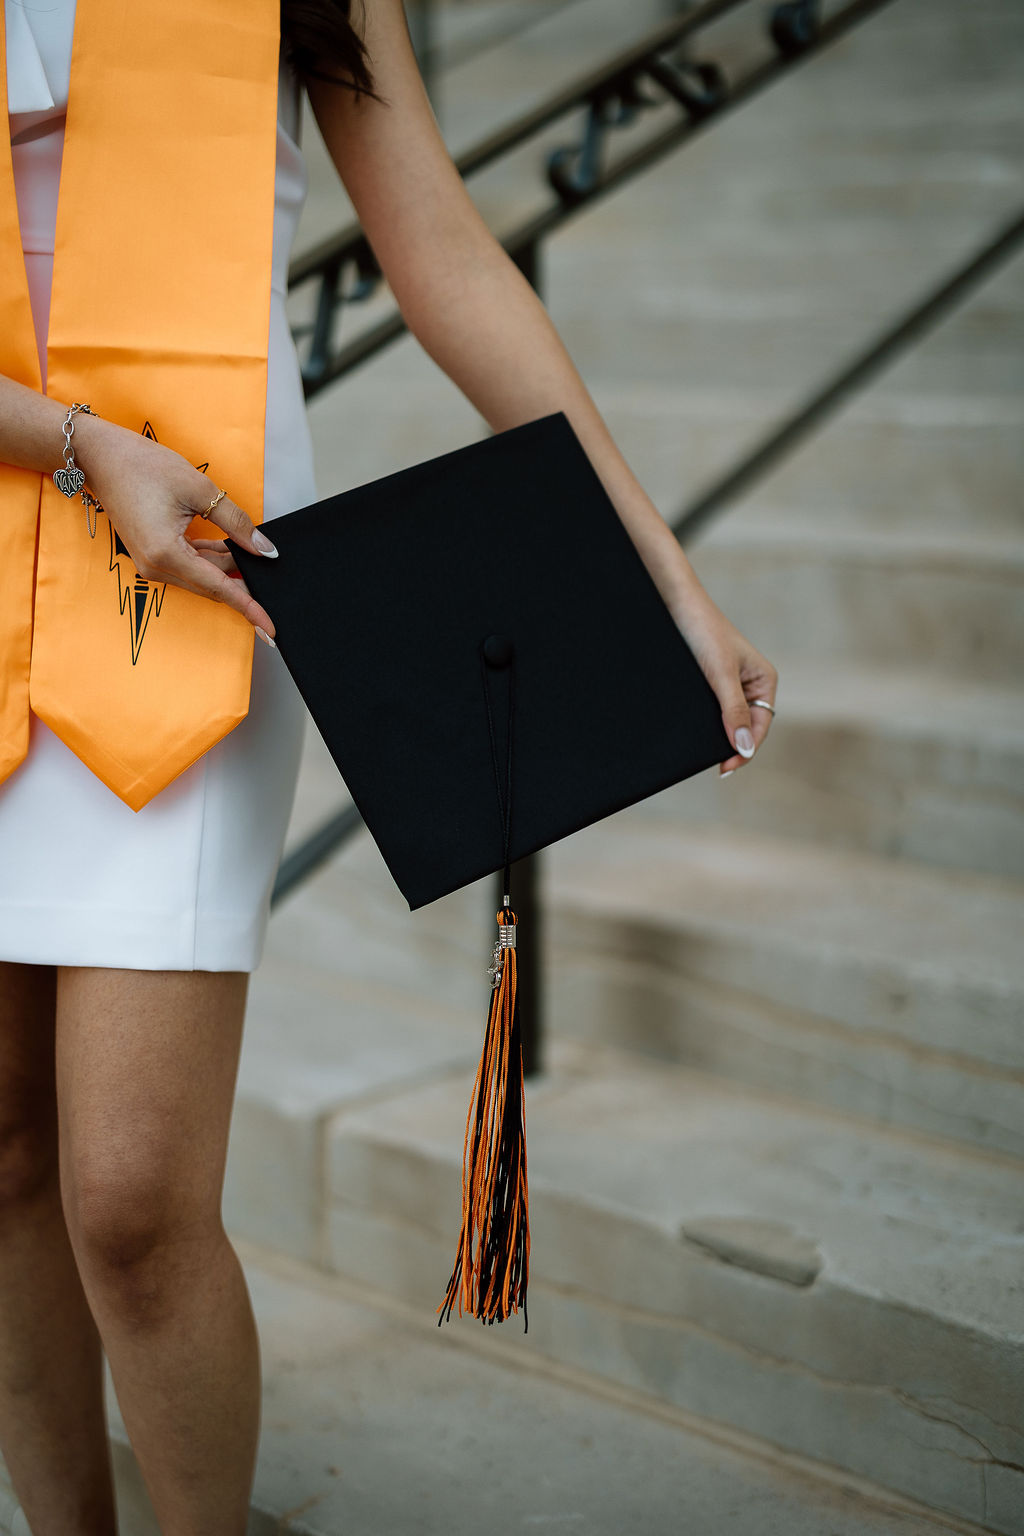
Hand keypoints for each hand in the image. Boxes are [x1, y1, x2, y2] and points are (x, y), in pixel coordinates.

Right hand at [74, 414, 277, 640]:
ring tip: (246, 547)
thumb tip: (265, 550)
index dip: (249, 607)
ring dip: (225, 566)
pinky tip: (227, 548)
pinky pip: (189, 567)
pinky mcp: (151, 557)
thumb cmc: (144, 467)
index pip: (219, 588)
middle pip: (211, 585)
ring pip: (202, 577)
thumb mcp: (200, 490)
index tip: (271, 629)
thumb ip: (237, 523)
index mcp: (166, 553)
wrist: (102, 458)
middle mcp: (155, 567)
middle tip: (269, 569)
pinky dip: (210, 560)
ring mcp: (150, 565)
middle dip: (241, 580)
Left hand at [668, 583, 777, 776]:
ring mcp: (729, 684)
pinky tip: (693, 732)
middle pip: (744, 727)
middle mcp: (750, 684)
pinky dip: (704, 723)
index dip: (745, 749)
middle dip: (731, 745)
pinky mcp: (708, 683)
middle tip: (713, 765)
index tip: (725, 768)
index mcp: (764, 681)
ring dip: (717, 735)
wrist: (675, 605)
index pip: (760, 727)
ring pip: (726, 721)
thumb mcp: (721, 674)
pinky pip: (710, 710)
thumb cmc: (704, 631)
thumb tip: (744, 747)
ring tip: (702, 751)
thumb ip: (734, 710)